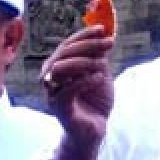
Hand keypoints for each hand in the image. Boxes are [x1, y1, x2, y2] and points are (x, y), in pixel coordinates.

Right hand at [41, 25, 114, 150]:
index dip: (84, 35)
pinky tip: (99, 78)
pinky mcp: (59, 108)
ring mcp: (52, 93)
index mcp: (58, 66)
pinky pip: (67, 90)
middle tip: (109, 43)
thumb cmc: (95, 101)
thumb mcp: (100, 74)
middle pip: (63, 53)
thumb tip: (102, 35)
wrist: (94, 130)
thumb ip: (98, 57)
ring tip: (104, 64)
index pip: (67, 45)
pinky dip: (84, 81)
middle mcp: (50, 78)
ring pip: (61, 69)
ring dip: (85, 62)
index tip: (102, 29)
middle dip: (88, 45)